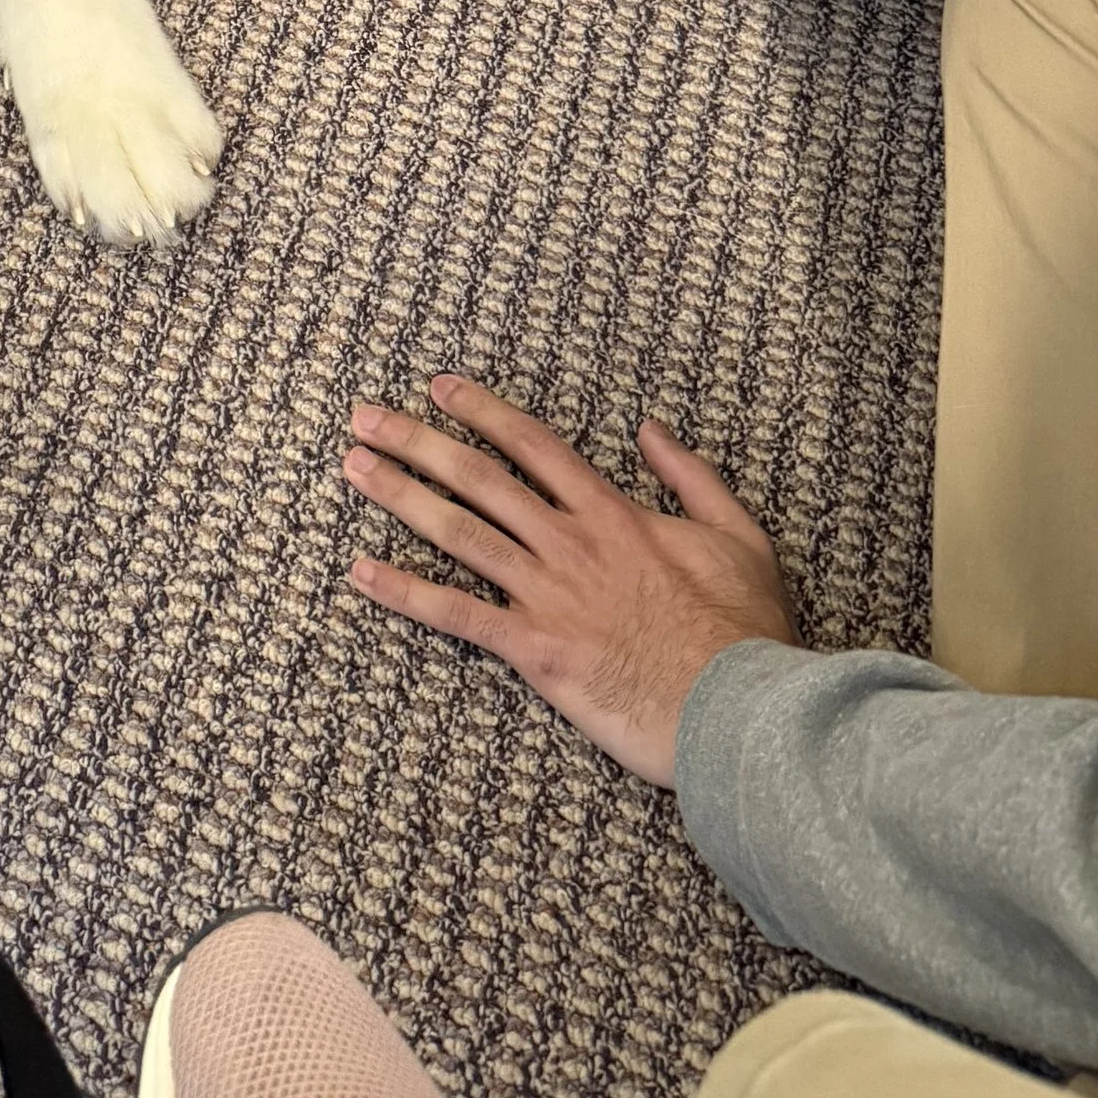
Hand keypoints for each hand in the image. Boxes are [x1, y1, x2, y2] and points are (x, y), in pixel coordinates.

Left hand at [342, 374, 796, 783]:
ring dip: (400, 496)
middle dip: (416, 441)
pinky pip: (457, 613)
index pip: (531, 446)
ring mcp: (547, 594)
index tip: (438, 388)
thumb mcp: (737, 536)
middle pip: (478, 477)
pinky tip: (361, 573)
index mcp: (612, 514)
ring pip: (458, 531)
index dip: (481, 412)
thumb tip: (651, 430)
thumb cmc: (745, 631)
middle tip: (365, 417)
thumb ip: (691, 477)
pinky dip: (405, 592)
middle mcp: (568, 543)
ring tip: (353, 468)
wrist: (738, 709)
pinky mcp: (534, 649)